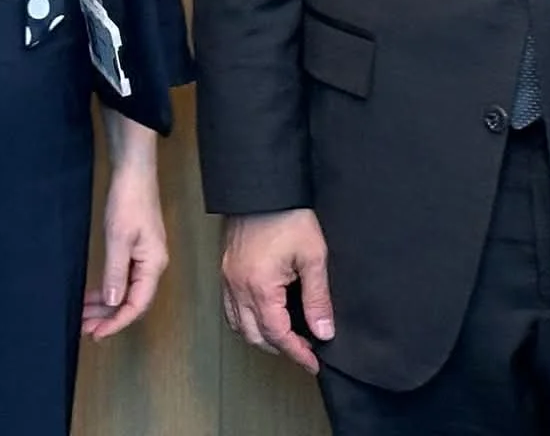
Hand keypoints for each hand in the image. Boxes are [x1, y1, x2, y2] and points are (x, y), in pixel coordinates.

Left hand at [83, 164, 169, 339]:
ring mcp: (145, 257)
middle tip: (86, 327)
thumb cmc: (129, 199)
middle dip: (109, 317)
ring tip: (85, 315)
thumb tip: (114, 302)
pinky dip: (109, 289)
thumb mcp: (118, 238)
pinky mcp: (136, 249)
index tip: (98, 333)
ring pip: (127, 291)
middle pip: (133, 301)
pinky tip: (94, 295)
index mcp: (153, 264)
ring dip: (107, 305)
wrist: (133, 172)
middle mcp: (152, 264)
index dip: (117, 322)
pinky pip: (124, 278)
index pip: (137, 304)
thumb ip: (116, 272)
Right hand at [220, 208, 333, 372]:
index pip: (278, 335)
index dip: (297, 353)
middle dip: (280, 348)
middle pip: (255, 336)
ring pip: (239, 325)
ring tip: (286, 336)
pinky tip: (263, 315)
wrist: (261, 186)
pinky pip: (230, 308)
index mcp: (260, 287)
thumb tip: (324, 332)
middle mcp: (238, 288)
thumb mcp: (313, 257)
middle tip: (304, 350)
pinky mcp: (226, 269)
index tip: (313, 362)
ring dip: (261, 337)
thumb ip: (317, 298)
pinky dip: (246, 320)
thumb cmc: (288, 216)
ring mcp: (228, 279)